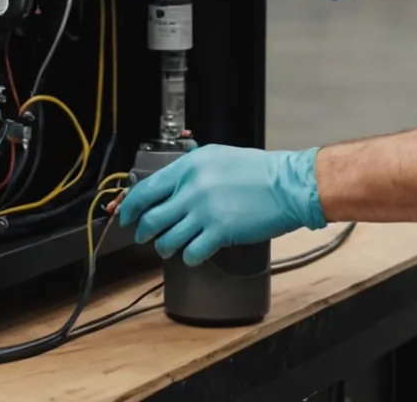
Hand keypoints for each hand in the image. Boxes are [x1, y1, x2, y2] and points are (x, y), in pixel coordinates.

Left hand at [118, 145, 324, 266]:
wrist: (290, 185)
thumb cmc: (260, 172)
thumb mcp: (218, 157)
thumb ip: (191, 171)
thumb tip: (167, 188)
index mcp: (190, 166)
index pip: (146, 189)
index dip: (130, 207)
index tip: (126, 216)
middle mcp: (193, 188)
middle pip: (151, 219)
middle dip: (142, 233)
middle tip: (144, 237)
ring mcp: (205, 211)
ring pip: (166, 240)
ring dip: (164, 248)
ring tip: (170, 248)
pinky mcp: (220, 232)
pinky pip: (191, 253)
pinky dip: (188, 258)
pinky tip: (194, 254)